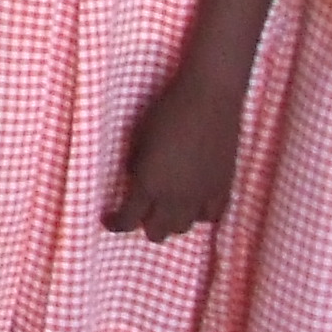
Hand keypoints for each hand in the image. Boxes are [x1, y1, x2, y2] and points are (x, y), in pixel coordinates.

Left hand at [105, 64, 240, 240]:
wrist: (208, 99)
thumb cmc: (166, 111)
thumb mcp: (137, 137)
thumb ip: (134, 164)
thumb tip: (134, 178)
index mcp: (149, 184)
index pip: (128, 220)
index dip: (115, 224)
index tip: (108, 219)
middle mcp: (175, 198)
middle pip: (157, 232)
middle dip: (144, 225)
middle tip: (139, 211)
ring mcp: (202, 196)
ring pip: (184, 228)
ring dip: (172, 221)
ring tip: (166, 206)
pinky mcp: (224, 187)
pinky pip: (211, 216)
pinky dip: (200, 214)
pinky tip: (194, 204)